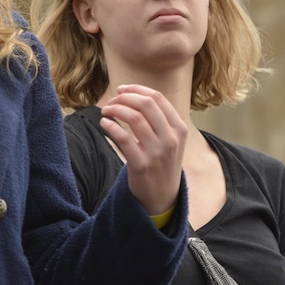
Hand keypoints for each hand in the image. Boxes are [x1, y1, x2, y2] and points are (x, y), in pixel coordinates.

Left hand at [99, 84, 186, 214]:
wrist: (162, 196)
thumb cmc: (162, 161)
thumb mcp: (171, 139)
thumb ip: (159, 118)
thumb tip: (133, 93)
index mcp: (179, 128)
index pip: (158, 98)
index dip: (136, 89)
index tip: (121, 89)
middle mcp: (171, 139)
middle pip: (145, 104)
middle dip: (124, 97)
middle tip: (112, 101)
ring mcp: (157, 153)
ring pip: (133, 118)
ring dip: (115, 109)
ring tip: (106, 111)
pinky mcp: (141, 165)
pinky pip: (122, 138)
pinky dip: (110, 126)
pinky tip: (104, 124)